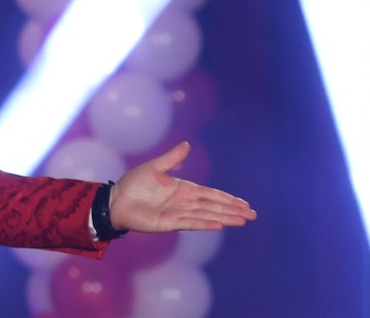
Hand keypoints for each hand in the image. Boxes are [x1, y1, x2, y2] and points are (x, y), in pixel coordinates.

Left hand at [109, 141, 256, 232]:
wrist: (116, 200)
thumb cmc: (132, 184)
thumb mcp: (154, 167)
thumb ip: (171, 158)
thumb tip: (187, 144)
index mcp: (183, 189)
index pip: (211, 194)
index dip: (228, 198)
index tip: (245, 203)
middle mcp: (184, 203)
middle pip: (214, 206)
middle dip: (233, 210)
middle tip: (253, 215)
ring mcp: (178, 214)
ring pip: (207, 216)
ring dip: (225, 218)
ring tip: (243, 220)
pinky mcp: (169, 223)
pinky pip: (191, 223)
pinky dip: (205, 223)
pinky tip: (220, 224)